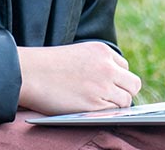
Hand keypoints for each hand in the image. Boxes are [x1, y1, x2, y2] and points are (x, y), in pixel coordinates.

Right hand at [17, 42, 141, 114]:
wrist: (31, 73)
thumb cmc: (50, 65)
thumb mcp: (80, 53)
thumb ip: (98, 63)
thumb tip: (113, 82)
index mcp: (102, 50)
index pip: (124, 67)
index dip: (117, 79)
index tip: (108, 87)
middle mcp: (107, 66)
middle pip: (133, 83)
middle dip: (125, 92)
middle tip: (111, 100)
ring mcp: (103, 85)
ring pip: (126, 100)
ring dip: (117, 105)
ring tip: (100, 108)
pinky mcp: (95, 104)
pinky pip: (114, 112)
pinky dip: (108, 114)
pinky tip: (94, 112)